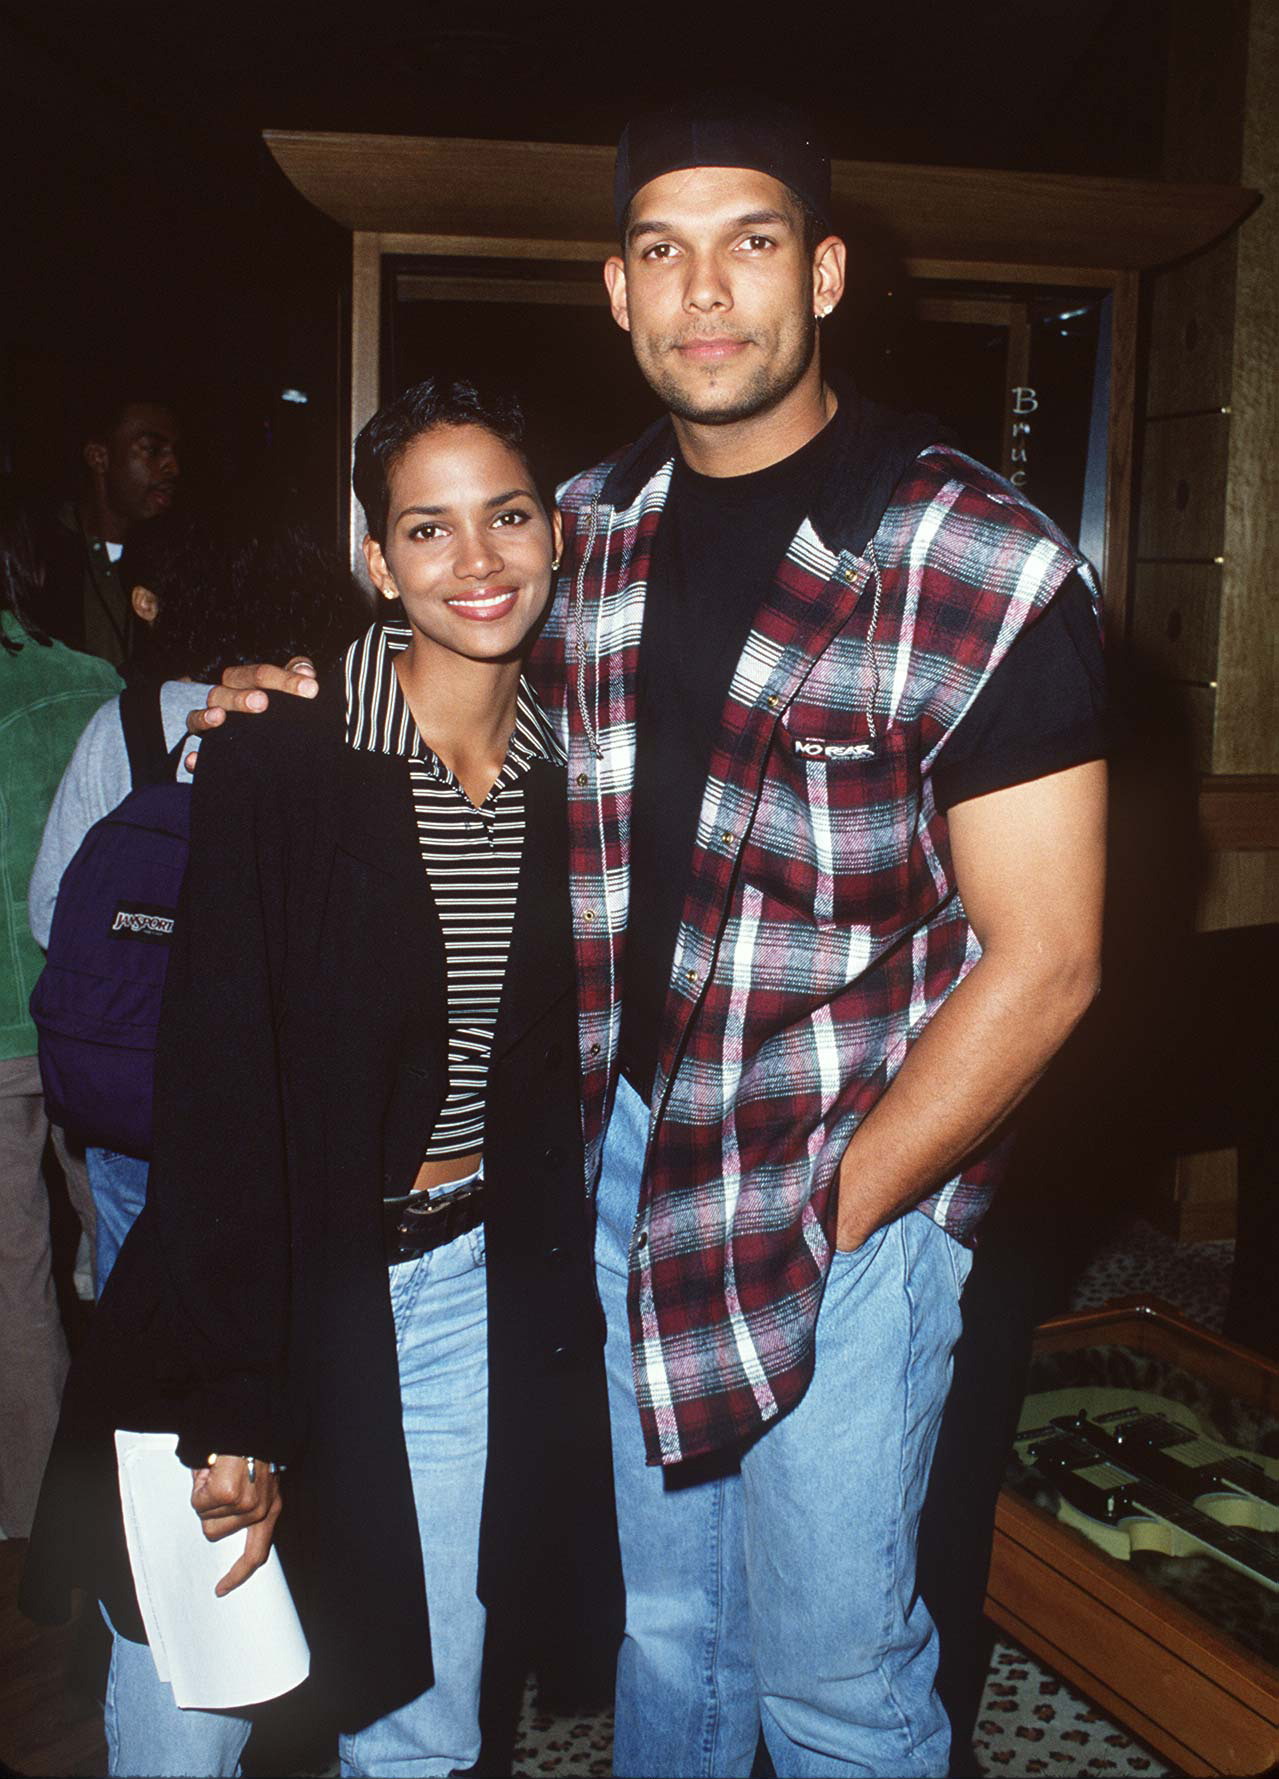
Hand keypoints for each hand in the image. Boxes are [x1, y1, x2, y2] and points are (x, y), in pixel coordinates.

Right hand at [184, 657, 317, 769]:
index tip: (311, 689)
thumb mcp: (292, 694)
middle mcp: (225, 700)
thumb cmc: (284, 709)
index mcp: (246, 682)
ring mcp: (213, 726)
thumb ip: (298, 677)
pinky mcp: (209, 753)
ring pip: (199, 717)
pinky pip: (196, 755)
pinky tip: (195, 759)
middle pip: (224, 692)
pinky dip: (194, 757)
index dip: (285, 679)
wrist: (278, 749)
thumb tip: (305, 671)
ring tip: (220, 718)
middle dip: (241, 696)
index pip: (260, 674)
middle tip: (262, 703)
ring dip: (207, 716)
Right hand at [189, 1454, 282, 1595]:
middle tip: (218, 1480)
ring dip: (204, 1495)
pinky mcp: (230, 1494)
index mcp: (270, 1508)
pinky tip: (214, 1468)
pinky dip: (199, 1486)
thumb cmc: (246, 1444)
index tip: (223, 1589)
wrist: (250, 1418)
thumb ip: (239, 1506)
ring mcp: (246, 1504)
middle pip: (215, 1534)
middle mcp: (261, 1510)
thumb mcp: (253, 1480)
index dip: (238, 1574)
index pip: (257, 1554)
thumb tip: (216, 1517)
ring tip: (219, 1470)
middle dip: (208, 1508)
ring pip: (205, 1518)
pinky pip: (199, 1504)